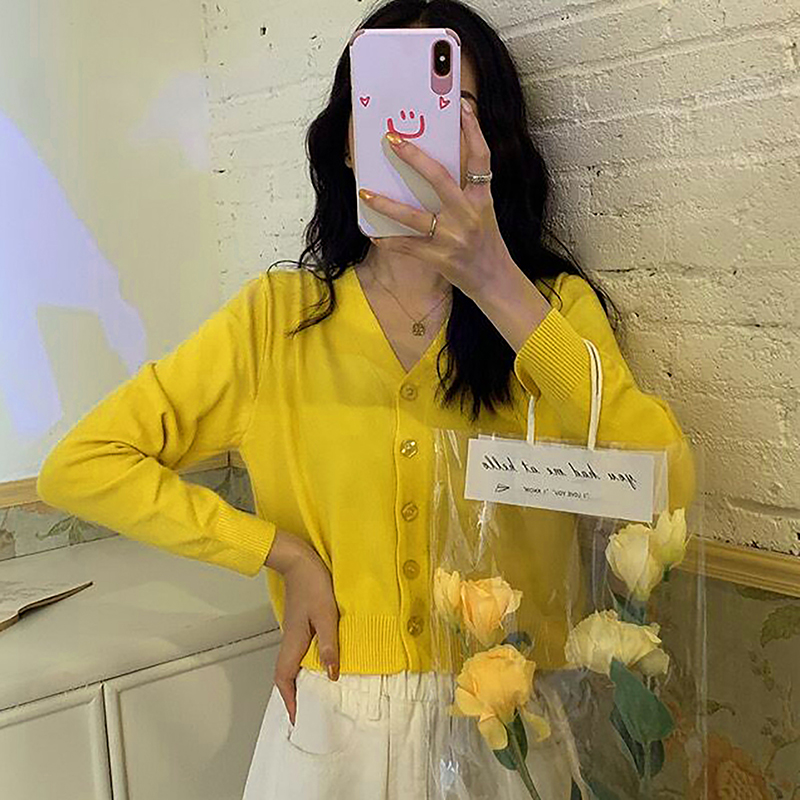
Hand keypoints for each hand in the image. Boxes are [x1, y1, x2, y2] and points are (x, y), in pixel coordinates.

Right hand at [265, 529, 339, 724]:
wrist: (299, 559)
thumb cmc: (312, 582)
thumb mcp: (326, 614)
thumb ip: (329, 643)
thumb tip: (332, 673)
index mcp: (294, 641)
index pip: (285, 678)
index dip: (289, 699)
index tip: (298, 717)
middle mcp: (291, 639)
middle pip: (287, 674)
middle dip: (295, 694)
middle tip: (309, 710)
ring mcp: (295, 631)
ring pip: (295, 662)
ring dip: (302, 679)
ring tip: (318, 692)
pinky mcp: (301, 622)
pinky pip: (302, 649)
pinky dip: (308, 662)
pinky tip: (322, 661)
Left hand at [358, 98, 514, 300]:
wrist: (493, 280)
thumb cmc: (485, 243)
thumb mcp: (482, 211)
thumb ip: (465, 189)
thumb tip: (434, 165)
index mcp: (481, 199)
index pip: (481, 158)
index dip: (474, 131)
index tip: (462, 107)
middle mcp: (468, 215)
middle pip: (440, 179)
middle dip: (414, 158)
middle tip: (392, 140)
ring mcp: (453, 238)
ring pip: (414, 216)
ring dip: (386, 205)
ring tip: (365, 193)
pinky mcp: (440, 258)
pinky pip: (407, 246)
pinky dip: (388, 240)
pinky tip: (373, 233)